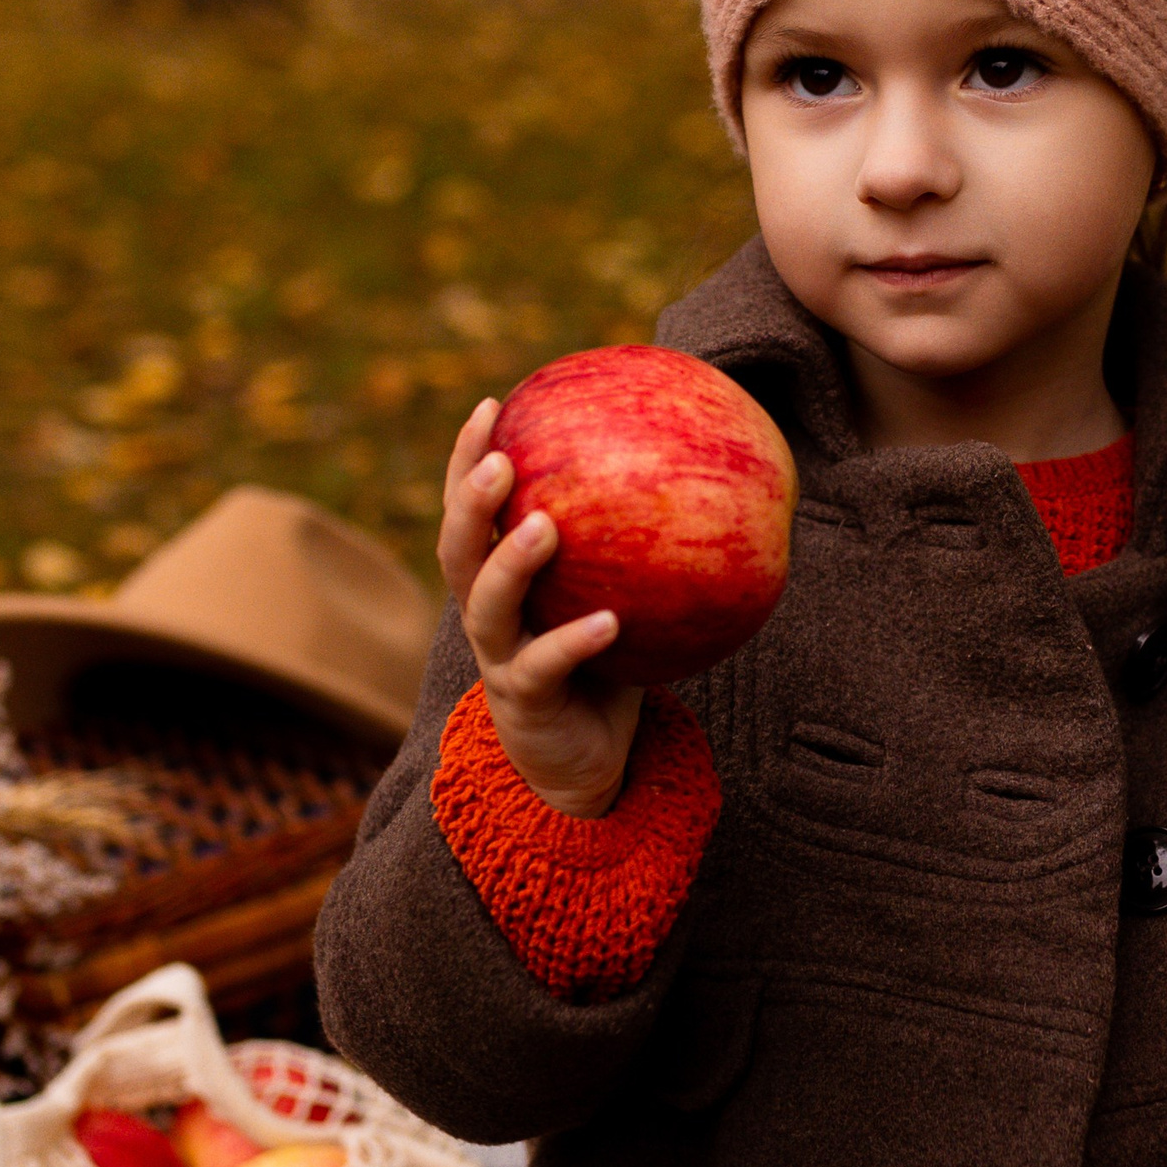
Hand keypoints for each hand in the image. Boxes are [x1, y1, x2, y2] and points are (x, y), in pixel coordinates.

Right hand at [437, 396, 642, 818]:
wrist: (581, 762)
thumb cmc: (603, 667)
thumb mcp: (619, 596)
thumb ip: (639, 547)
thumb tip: (709, 477)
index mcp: (497, 580)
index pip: (469, 509)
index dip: (467, 458)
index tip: (492, 404)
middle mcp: (486, 613)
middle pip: (457, 549)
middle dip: (470, 500)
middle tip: (501, 458)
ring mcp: (500, 658)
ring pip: (487, 605)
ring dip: (511, 561)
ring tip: (543, 525)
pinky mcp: (526, 701)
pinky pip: (546, 666)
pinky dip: (574, 641)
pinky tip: (610, 620)